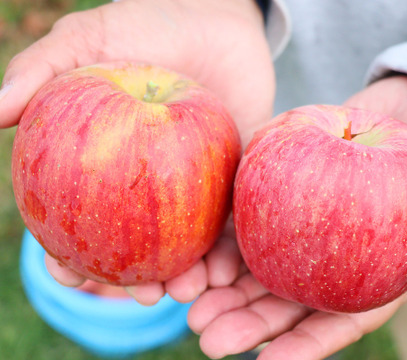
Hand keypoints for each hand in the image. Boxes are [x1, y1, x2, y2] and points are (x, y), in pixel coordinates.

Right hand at [2, 0, 274, 304]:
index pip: (79, 217)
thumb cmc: (151, 24)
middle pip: (137, 244)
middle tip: (145, 297)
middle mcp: (148, 181)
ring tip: (190, 293)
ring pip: (187, 244)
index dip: (69, 251)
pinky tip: (225, 271)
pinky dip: (228, 249)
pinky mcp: (235, 178)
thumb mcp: (91, 40)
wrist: (219, 17)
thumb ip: (43, 71)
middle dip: (136, 279)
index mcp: (106, 161)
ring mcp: (194, 184)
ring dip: (188, 275)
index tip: (72, 273)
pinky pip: (232, 220)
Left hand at [187, 75, 406, 358]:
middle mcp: (334, 254)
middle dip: (246, 320)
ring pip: (259, 258)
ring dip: (224, 281)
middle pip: (285, 295)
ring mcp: (308, 220)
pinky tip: (200, 246)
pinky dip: (228, 227)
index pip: (335, 319)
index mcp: (374, 273)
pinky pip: (253, 207)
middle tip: (206, 335)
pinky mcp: (289, 181)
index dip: (302, 346)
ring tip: (188, 300)